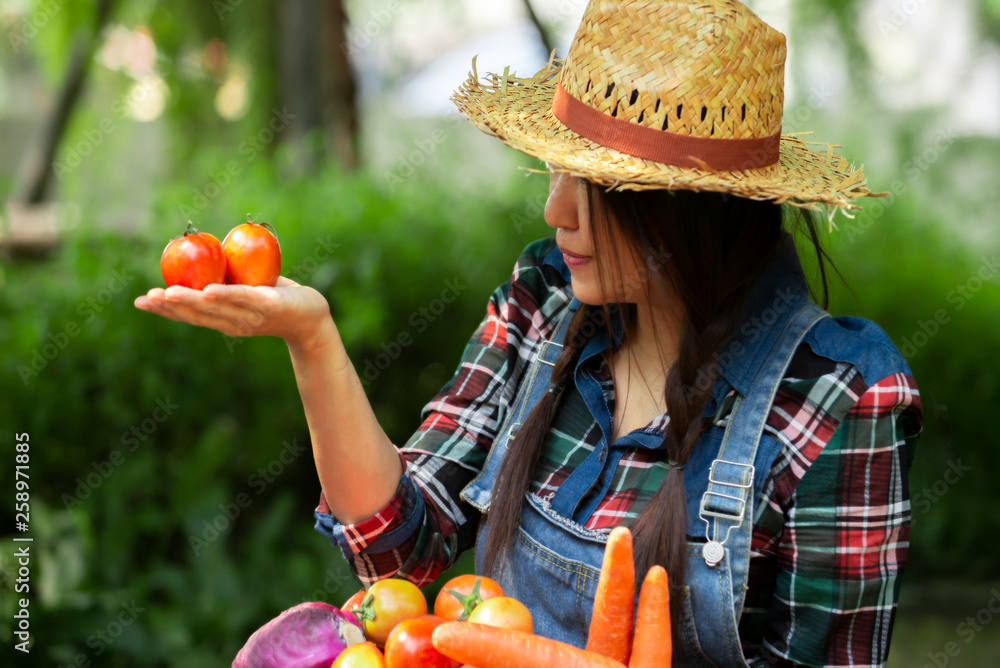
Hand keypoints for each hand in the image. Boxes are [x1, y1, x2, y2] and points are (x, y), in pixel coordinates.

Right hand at [134, 276, 335, 353]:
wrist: (313, 317)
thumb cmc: (278, 301)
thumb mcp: (248, 292)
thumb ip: (227, 284)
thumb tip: (203, 263)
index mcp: (225, 320)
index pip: (191, 316)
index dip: (165, 311)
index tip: (140, 302)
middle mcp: (234, 323)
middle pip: (198, 315)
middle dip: (170, 307)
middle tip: (146, 299)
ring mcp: (251, 316)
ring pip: (216, 308)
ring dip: (191, 301)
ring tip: (168, 294)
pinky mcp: (270, 305)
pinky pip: (245, 298)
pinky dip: (227, 294)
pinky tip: (209, 290)